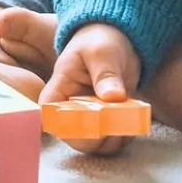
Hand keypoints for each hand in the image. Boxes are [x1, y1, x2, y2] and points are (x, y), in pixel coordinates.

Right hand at [39, 22, 141, 155]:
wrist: (119, 38)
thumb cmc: (101, 39)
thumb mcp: (102, 51)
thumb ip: (105, 73)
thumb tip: (112, 98)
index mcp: (59, 88)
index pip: (49, 115)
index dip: (64, 127)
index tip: (90, 122)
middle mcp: (70, 108)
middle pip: (72, 137)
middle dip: (95, 138)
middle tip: (116, 124)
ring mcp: (88, 117)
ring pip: (92, 144)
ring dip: (111, 141)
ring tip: (127, 122)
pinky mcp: (105, 122)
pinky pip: (110, 141)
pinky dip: (123, 138)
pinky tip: (132, 122)